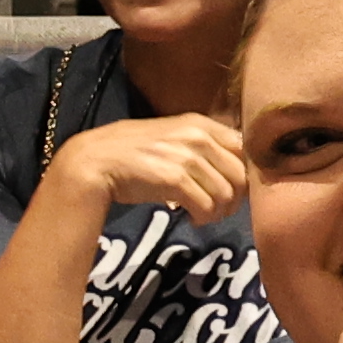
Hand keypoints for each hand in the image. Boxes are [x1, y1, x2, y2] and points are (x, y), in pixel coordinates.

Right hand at [52, 112, 246, 224]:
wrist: (97, 162)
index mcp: (201, 123)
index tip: (232, 190)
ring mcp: (187, 157)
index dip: (245, 175)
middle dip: (234, 199)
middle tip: (219, 210)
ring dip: (218, 212)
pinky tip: (191, 219)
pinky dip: (203, 218)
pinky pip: (206, 206)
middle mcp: (198, 137)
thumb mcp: (173, 138)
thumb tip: (236, 168)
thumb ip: (203, 146)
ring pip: (226, 195)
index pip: (244, 150)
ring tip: (203, 215)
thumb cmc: (133, 152)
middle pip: (240, 176)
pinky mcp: (174, 179)